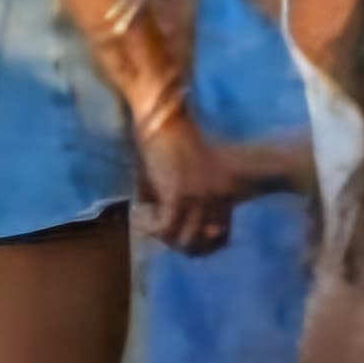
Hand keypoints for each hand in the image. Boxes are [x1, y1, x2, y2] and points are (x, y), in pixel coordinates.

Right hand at [138, 106, 237, 257]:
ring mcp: (198, 200)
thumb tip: (154, 212)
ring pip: (184, 240)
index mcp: (223, 196)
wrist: (163, 116)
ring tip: (149, 224)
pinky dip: (151, 228)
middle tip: (161, 232)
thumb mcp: (182, 172)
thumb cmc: (168, 137)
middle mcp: (215, 202)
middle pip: (203, 244)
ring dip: (164, 237)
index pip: (223, 238)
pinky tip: (140, 218)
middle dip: (180, 244)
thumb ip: (179, 194)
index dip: (203, 245)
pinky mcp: (177, 196)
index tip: (182, 237)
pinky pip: (166, 228)